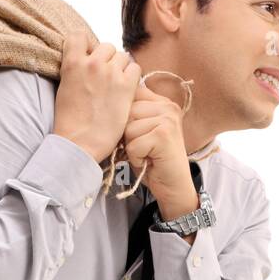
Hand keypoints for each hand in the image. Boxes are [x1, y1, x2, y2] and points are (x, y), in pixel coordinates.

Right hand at [51, 29, 141, 163]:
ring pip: (122, 56)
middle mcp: (93, 64)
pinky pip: (135, 68)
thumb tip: (87, 61)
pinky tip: (125, 89)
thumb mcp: (64, 88)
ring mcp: (111, 74)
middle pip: (106, 46)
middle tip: (104, 77)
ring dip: (120, 67)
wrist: (80, 143)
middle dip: (106, 59)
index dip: (86, 45)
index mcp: (72, 63)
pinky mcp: (126, 86)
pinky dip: (132, 76)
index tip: (88, 56)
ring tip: (115, 84)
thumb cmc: (69, 122)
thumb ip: (76, 70)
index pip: (79, 36)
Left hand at [121, 81, 197, 209]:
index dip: (124, 115)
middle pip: (127, 112)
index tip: (134, 133)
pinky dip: (135, 158)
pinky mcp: (164, 136)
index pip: (131, 94)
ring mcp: (168, 120)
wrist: (173, 185)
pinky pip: (133, 145)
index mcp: (162, 102)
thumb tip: (105, 104)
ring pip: (128, 129)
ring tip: (145, 153)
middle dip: (127, 134)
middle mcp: (168, 107)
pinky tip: (148, 161)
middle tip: (141, 147)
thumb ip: (131, 115)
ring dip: (131, 147)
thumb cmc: (153, 160)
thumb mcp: (141, 131)